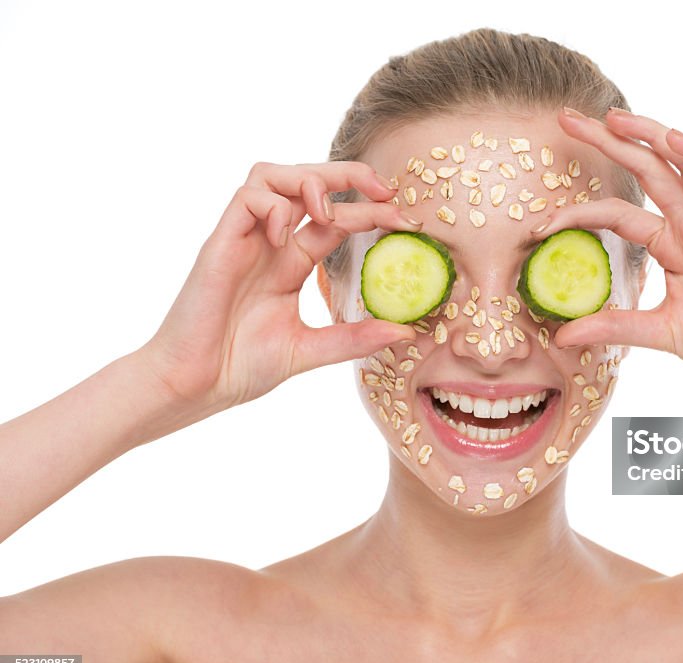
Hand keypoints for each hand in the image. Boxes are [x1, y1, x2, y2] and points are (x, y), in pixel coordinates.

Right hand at [138, 161, 419, 414]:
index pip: (336, 220)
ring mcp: (244, 240)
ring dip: (308, 179)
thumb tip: (404, 331)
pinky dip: (272, 205)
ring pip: (271, 174)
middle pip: (307, 182)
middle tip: (386, 192)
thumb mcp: (310, 350)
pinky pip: (245, 199)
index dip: (371, 213)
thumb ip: (354, 338)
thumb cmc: (240, 367)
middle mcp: (269, 243)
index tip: (407, 222)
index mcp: (292, 263)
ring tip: (328, 210)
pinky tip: (284, 236)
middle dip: (349, 175)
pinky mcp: (219, 244)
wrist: (193, 386)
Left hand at [535, 107, 682, 397]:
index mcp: (671, 245)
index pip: (616, 214)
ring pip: (680, 166)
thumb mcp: (658, 333)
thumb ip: (613, 327)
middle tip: (567, 118)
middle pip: (644, 171)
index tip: (537, 223)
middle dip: (607, 141)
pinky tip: (673, 140)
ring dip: (649, 136)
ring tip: (612, 116)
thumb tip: (561, 338)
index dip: (578, 213)